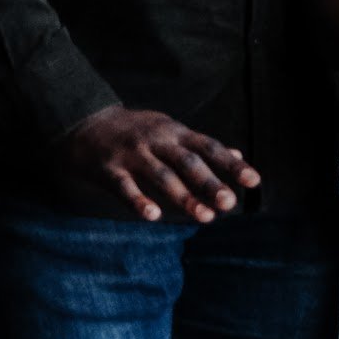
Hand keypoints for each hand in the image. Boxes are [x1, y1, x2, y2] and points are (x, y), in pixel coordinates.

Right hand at [61, 107, 258, 222]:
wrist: (84, 121)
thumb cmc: (136, 130)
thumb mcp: (171, 129)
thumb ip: (201, 144)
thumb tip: (237, 153)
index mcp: (176, 132)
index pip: (210, 147)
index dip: (232, 163)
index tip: (254, 181)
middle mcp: (158, 141)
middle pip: (188, 162)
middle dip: (210, 183)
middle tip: (228, 203)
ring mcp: (133, 154)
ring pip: (161, 176)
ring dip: (183, 197)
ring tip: (204, 217)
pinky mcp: (108, 169)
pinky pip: (125, 186)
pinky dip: (139, 201)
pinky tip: (153, 216)